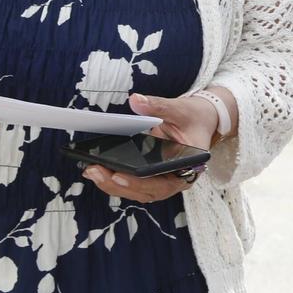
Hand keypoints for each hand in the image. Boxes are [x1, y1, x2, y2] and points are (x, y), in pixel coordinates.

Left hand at [79, 91, 219, 204]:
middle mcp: (176, 179)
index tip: (119, 176)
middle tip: (95, 171)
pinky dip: (115, 180)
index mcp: (188, 167)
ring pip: (137, 191)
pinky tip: (97, 169)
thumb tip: (136, 100)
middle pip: (145, 191)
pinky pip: (134, 184)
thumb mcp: (179, 109)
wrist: (200, 120)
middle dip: (118, 184)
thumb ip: (159, 106)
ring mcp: (164, 180)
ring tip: (91, 170)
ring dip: (113, 185)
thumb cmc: (194, 117)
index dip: (140, 183)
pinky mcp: (153, 176)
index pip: (163, 183)